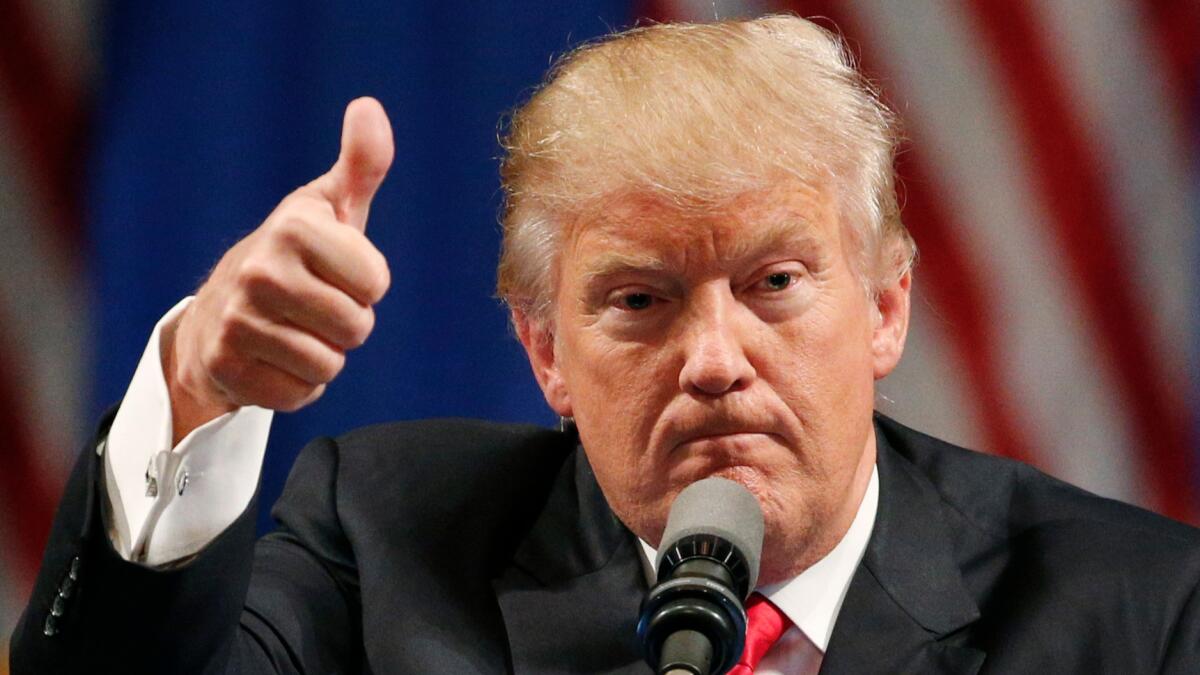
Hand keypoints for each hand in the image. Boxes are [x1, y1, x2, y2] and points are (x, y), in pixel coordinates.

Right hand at [163, 97, 394, 444]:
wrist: (215, 316)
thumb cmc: (293, 257)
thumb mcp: (330, 208)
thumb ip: (362, 163)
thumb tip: (369, 107)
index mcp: (294, 228)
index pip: (376, 283)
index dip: (366, 285)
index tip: (336, 273)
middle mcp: (261, 270)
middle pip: (356, 328)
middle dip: (346, 325)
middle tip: (314, 307)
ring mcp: (238, 321)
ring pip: (329, 364)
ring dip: (322, 357)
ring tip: (293, 332)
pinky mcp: (227, 368)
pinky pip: (299, 394)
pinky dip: (295, 386)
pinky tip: (274, 360)